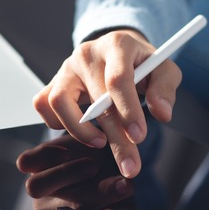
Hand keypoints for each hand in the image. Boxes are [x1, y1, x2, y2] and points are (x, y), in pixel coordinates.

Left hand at [16, 133, 137, 209]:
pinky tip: (66, 151)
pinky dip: (44, 156)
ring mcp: (38, 188)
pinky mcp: (31, 163)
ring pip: (36, 187)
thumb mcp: (124, 203)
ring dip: (68, 175)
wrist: (99, 149)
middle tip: (123, 184)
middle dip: (99, 195)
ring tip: (95, 166)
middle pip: (66, 209)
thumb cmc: (112, 182)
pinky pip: (26, 162)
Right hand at [33, 29, 181, 177]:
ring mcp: (66, 67)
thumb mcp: (164, 70)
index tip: (138, 137)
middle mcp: (87, 53)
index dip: (128, 110)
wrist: (119, 53)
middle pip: (95, 100)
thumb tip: (161, 113)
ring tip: (100, 143)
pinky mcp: (53, 81)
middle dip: (114, 138)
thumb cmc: (142, 65)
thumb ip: (165, 89)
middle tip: (129, 165)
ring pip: (58, 101)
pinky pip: (43, 104)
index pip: (118, 79)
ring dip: (79, 130)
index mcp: (117, 45)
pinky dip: (56, 123)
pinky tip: (80, 130)